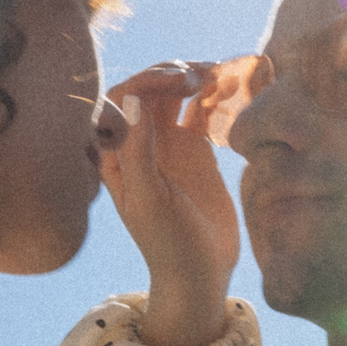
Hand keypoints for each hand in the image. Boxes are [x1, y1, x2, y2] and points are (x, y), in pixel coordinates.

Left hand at [101, 63, 240, 345]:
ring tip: (216, 72)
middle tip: (200, 75)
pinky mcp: (195, 148)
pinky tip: (229, 86)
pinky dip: (213, 94)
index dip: (147, 80)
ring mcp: (167, 143)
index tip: (179, 81)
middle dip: (171, 73)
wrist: (200, 273)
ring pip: (173, 94)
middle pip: (147, 88)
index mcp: (117, 153)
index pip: (121, 98)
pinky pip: (200, 110)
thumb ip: (138, 152)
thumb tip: (132, 99)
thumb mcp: (150, 201)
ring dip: (192, 77)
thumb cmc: (168, 244)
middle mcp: (139, 142)